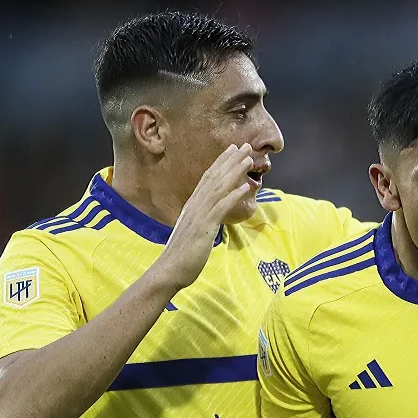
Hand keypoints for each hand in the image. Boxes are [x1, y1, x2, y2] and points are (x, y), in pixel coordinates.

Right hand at [153, 143, 253, 292]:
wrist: (169, 271)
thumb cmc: (182, 256)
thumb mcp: (195, 233)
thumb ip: (203, 222)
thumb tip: (212, 218)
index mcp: (193, 206)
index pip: (208, 178)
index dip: (221, 163)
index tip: (233, 150)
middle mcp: (194, 206)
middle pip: (214, 177)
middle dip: (230, 160)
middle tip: (245, 145)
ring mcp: (198, 215)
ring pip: (218, 188)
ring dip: (234, 172)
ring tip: (248, 159)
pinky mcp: (203, 227)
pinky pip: (220, 208)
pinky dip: (232, 196)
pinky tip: (244, 187)